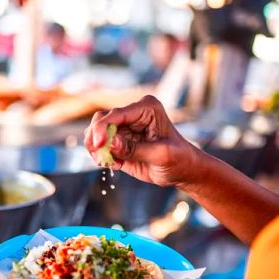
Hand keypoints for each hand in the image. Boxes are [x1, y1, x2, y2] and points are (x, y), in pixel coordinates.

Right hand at [84, 95, 199, 186]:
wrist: (182, 170)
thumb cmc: (179, 159)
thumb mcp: (160, 154)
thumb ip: (134, 149)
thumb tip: (111, 143)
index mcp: (146, 108)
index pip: (116, 114)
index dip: (102, 128)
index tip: (98, 145)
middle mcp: (133, 114)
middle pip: (101, 120)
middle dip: (95, 138)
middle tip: (99, 157)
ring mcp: (125, 128)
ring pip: (97, 133)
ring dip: (96, 149)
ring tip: (108, 163)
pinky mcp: (120, 142)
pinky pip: (101, 146)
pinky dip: (101, 156)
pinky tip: (114, 165)